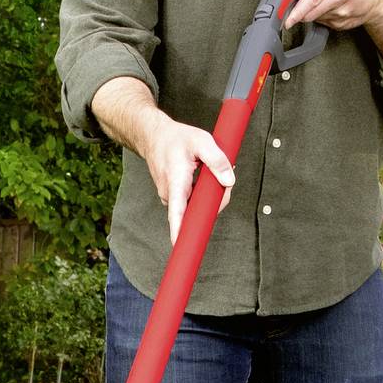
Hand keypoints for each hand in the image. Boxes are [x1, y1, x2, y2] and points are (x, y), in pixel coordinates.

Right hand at [139, 111, 233, 245]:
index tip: (181, 246)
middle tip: (224, 175)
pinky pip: (192, 201)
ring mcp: (171, 197)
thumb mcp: (201, 141)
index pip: (177, 212)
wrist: (154, 136)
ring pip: (197, 206)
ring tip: (208, 170)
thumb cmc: (176, 138)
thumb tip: (229, 181)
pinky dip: (202, 192)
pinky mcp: (174, 197)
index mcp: (176, 182)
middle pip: (198, 211)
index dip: (180, 231)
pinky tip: (201, 176)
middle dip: (216, 198)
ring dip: (209, 193)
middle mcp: (171, 194)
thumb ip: (217, 160)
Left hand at [283, 0, 382, 52]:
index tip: (288, 17)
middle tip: (294, 10)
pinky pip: (324, 23)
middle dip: (299, 13)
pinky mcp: (343, 23)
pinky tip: (328, 8)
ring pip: (316, 18)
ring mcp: (343, 12)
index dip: (298, 9)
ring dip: (311, 13)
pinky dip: (321, 17)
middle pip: (311, 12)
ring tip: (319, 2)